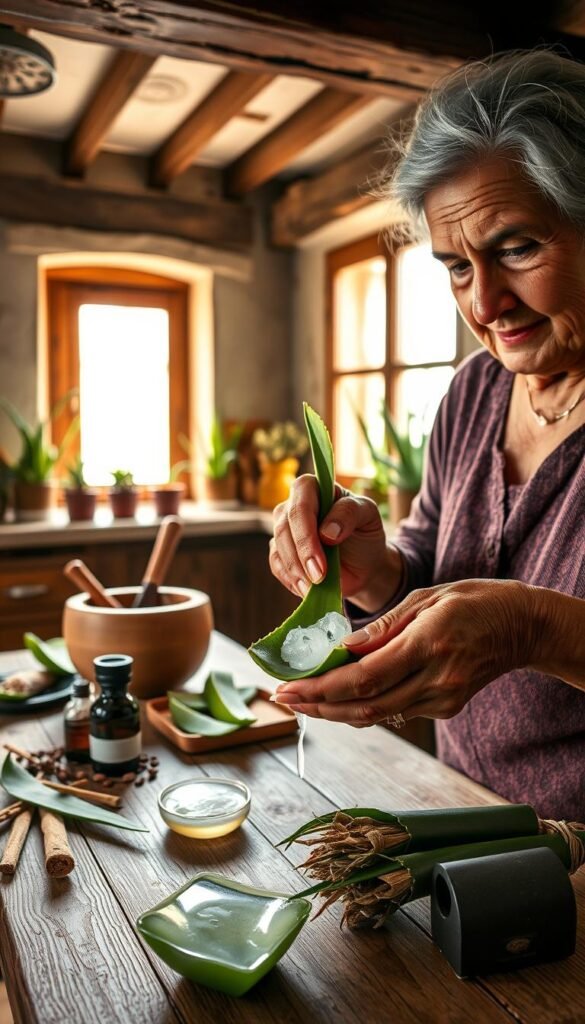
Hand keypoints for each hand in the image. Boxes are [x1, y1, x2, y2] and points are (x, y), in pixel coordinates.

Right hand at [269, 474, 400, 607]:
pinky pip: (276, 565)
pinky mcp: (280, 552)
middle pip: (285, 527)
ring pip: (278, 547)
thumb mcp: (368, 515)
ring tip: (315, 588)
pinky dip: (291, 579)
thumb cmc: (365, 533)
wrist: (363, 564)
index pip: (301, 501)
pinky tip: (307, 589)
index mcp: (314, 488)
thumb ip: (350, 513)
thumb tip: (326, 532)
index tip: (325, 552)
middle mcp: (293, 505)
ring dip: (296, 571)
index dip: (307, 530)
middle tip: (319, 578)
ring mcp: (284, 529)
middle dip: (302, 555)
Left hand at [273, 579, 539, 724]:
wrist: (523, 626)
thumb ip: (383, 627)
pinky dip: (363, 706)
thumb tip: (341, 648)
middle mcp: (437, 679)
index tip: (289, 687)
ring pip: (378, 715)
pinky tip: (339, 697)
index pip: (364, 678)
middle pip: (366, 706)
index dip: (321, 689)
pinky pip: (395, 711)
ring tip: (303, 700)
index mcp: (429, 645)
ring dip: (336, 711)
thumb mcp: (426, 597)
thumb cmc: (473, 601)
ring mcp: (444, 699)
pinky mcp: (446, 708)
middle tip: (284, 698)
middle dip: (319, 706)